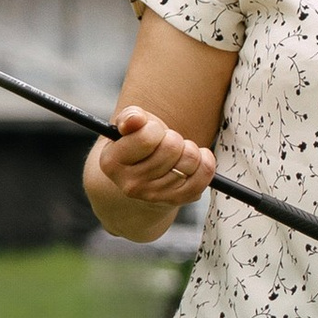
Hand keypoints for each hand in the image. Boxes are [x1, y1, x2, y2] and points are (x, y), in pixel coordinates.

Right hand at [94, 105, 214, 212]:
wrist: (142, 176)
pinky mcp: (177, 200)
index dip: (154, 128)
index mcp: (112, 162)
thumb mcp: (129, 127)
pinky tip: (194, 161)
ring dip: (188, 149)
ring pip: (190, 159)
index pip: (147, 137)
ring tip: (176, 153)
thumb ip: (131, 117)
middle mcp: (131, 184)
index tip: (151, 132)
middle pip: (171, 147)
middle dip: (173, 138)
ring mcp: (155, 196)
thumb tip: (135, 119)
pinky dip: (205, 161)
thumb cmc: (138, 145)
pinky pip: (204, 174)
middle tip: (165, 143)